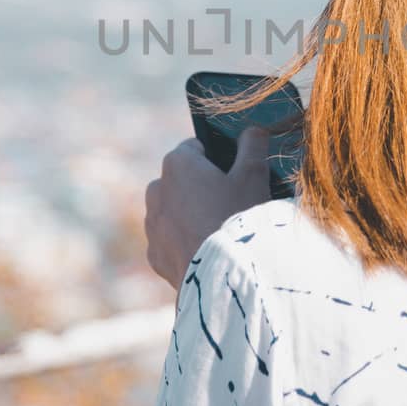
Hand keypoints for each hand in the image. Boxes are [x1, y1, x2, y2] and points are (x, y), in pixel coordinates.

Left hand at [143, 128, 271, 285]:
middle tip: (231, 204)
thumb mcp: (254, 175)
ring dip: (191, 215)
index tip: (235, 174)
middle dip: (201, 187)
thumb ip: (253, 146)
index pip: (195, 147)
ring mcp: (152, 225)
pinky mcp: (154, 255)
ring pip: (174, 211)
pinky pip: (171, 241)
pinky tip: (209, 251)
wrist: (223, 275)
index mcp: (177, 163)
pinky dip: (185, 242)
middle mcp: (156, 190)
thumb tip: (253, 130)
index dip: (218, 158)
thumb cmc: (237, 217)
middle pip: (182, 179)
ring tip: (220, 230)